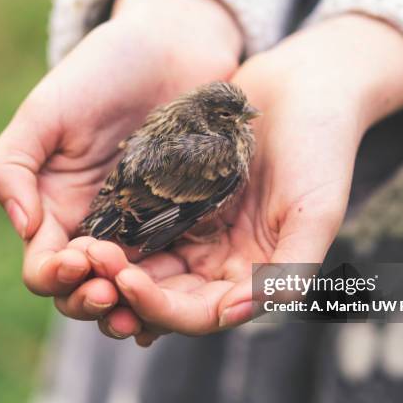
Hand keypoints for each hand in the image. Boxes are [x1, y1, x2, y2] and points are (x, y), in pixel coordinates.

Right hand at [0, 0, 241, 304]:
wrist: (167, 53)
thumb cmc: (101, 74)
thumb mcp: (46, 112)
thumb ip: (13, 165)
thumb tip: (21, 224)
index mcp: (55, 210)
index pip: (44, 265)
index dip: (54, 274)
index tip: (78, 260)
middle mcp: (94, 229)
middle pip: (83, 289)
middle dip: (91, 301)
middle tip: (112, 295)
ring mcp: (138, 231)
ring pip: (127, 291)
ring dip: (130, 310)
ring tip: (142, 317)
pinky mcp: (178, 225)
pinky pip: (170, 271)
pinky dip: (166, 294)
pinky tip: (176, 304)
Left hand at [92, 14, 402, 345]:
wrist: (303, 88)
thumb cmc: (320, 150)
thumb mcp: (317, 211)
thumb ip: (289, 269)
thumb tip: (237, 314)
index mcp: (252, 275)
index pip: (200, 314)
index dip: (162, 308)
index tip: (128, 282)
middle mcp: (220, 262)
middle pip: (164, 296)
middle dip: (126, 289)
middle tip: (90, 264)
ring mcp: (196, 232)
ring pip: (145, 266)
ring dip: (113, 266)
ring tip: (82, 249)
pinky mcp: (175, 201)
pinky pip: (138, 226)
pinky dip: (115, 231)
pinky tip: (89, 225)